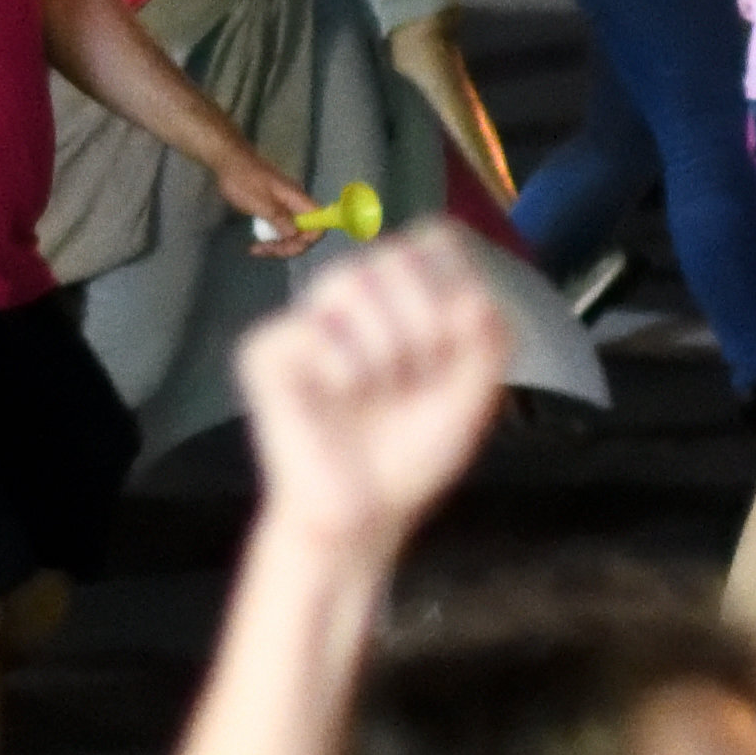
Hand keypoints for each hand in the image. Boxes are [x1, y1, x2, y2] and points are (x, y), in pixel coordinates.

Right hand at [229, 241, 506, 548]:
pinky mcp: (267, 351)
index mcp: (403, 297)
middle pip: (395, 254)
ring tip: (377, 394)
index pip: (436, 239)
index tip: (456, 345)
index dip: (455, 286)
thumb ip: (488, 336)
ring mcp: (307, 319)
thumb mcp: (473, 393)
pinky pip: (314, 330)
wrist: (364, 515)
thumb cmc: (410, 454)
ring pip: (352, 282)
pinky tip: (336, 404)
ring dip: (384, 351)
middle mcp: (352, 297)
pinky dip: (342, 375)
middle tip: (414, 380)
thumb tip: (472, 295)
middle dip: (423, 325)